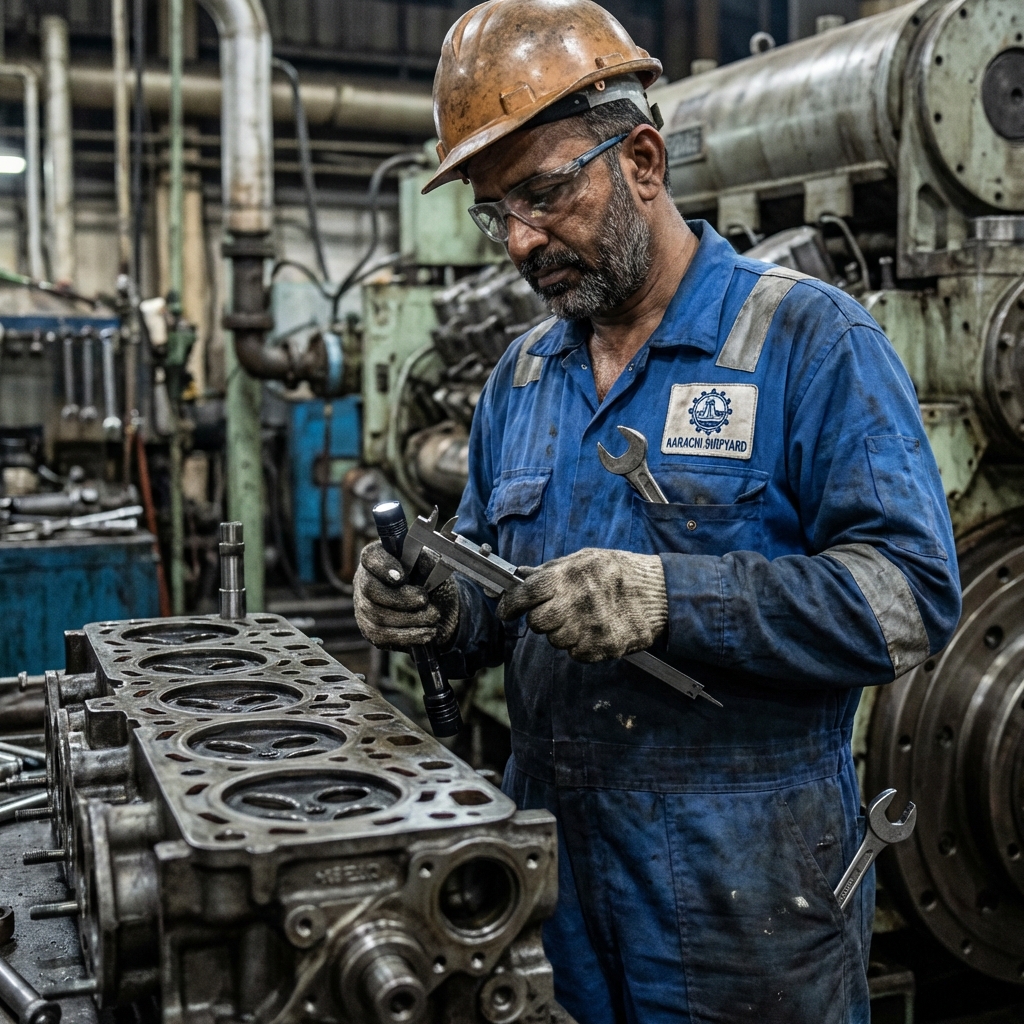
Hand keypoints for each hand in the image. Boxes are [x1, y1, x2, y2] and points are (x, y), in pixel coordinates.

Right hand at [353, 541, 459, 649]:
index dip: (384, 566)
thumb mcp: (434, 565)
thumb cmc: (432, 580)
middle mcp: (365, 581)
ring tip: (433, 616)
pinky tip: (428, 632)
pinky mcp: (371, 630)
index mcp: (379, 558)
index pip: (371, 557)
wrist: (438, 608)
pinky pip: (383, 636)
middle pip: (370, 589)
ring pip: (378, 616)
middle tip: (423, 599)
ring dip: (410, 618)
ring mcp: (364, 607)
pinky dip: (409, 635)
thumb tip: (425, 558)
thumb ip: (427, 559)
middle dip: (400, 597)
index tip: (402, 577)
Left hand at [496, 547, 667, 662]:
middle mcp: (576, 602)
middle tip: (556, 611)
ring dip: (563, 633)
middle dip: (541, 619)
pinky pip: (576, 654)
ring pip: (556, 641)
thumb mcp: (586, 558)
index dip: (510, 604)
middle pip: (537, 623)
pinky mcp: (603, 648)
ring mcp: (590, 628)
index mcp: (568, 576)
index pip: (525, 593)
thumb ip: (552, 569)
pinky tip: (595, 630)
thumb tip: (521, 575)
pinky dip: (581, 645)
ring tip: (583, 618)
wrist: (661, 593)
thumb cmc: (620, 572)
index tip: (506, 610)